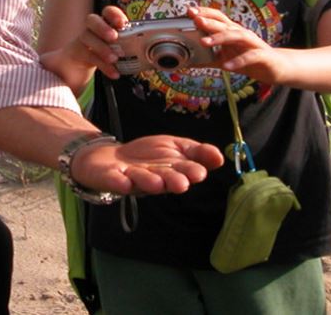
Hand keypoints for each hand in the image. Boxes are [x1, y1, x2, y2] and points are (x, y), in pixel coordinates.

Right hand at [60, 5, 128, 80]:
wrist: (79, 61)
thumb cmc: (104, 50)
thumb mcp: (117, 45)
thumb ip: (129, 45)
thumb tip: (153, 53)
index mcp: (104, 22)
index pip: (107, 11)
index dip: (114, 15)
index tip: (122, 23)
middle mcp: (92, 28)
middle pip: (92, 20)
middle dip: (103, 28)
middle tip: (114, 37)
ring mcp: (83, 39)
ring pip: (87, 37)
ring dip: (102, 48)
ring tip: (114, 58)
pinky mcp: (78, 52)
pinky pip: (88, 56)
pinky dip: (102, 66)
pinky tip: (113, 72)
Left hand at [72, 135, 223, 195]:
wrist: (109, 157)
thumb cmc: (147, 156)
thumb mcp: (175, 147)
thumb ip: (197, 152)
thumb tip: (221, 156)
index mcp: (172, 172)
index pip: (183, 172)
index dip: (190, 172)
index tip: (198, 172)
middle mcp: (154, 179)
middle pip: (165, 181)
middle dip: (173, 181)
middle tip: (182, 183)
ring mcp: (132, 180)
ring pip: (142, 182)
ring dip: (150, 182)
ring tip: (157, 182)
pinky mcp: (111, 179)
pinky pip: (115, 182)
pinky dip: (119, 182)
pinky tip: (125, 180)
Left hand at [188, 6, 287, 82]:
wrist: (277, 67)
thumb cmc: (249, 60)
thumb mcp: (225, 59)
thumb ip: (208, 59)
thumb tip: (189, 61)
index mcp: (232, 32)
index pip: (218, 18)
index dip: (205, 12)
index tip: (190, 10)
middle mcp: (242, 34)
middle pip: (224, 24)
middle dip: (209, 21)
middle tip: (195, 19)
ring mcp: (252, 44)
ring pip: (237, 36)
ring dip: (220, 38)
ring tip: (204, 42)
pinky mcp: (262, 56)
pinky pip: (250, 57)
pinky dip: (238, 61)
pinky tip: (227, 66)